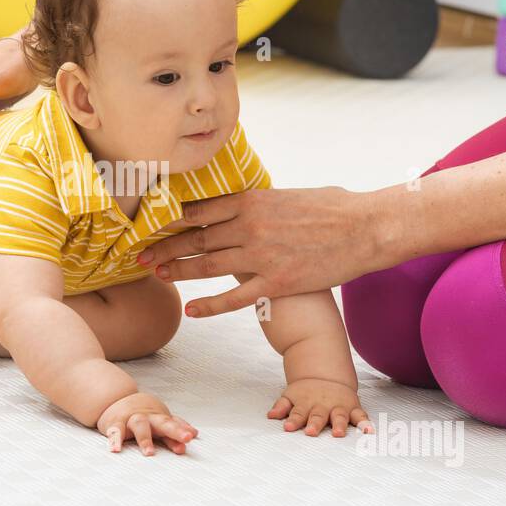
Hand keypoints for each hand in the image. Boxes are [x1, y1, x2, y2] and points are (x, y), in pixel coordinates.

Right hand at [96, 392, 198, 455]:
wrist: (116, 398)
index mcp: (159, 418)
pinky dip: (115, 440)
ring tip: (150, 453)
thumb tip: (195, 433)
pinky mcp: (115, 423)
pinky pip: (115, 432)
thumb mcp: (159, 419)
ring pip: (139, 426)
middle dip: (174, 431)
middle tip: (186, 438)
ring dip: (145, 439)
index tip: (191, 436)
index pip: (173, 424)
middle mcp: (147, 418)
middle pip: (162, 423)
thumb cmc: (141, 413)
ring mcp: (131, 420)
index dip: (182, 430)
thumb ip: (176, 428)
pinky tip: (116, 449)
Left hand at [136, 186, 383, 317]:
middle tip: (139, 255)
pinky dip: (209, 305)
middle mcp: (250, 227)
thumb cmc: (334, 207)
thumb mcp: (290, 195)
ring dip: (177, 271)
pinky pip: (235, 298)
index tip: (153, 226)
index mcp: (252, 200)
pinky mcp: (276, 283)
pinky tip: (191, 310)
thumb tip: (246, 204)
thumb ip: (262, 203)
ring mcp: (261, 256)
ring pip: (207, 266)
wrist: (366, 228)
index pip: (200, 210)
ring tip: (155, 275)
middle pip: (196, 238)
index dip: (172, 220)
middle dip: (164, 247)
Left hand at [268, 378, 371, 437]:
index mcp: (306, 404)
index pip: (298, 413)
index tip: (287, 427)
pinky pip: (360, 416)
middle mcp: (322, 406)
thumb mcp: (290, 395)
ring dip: (339, 425)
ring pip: (339, 416)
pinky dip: (365, 423)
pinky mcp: (352, 408)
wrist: (325, 374)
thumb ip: (281, 406)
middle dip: (315, 424)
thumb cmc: (305, 392)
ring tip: (338, 433)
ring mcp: (338, 407)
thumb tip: (270, 415)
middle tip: (311, 432)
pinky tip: (369, 431)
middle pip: (318, 416)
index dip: (293, 420)